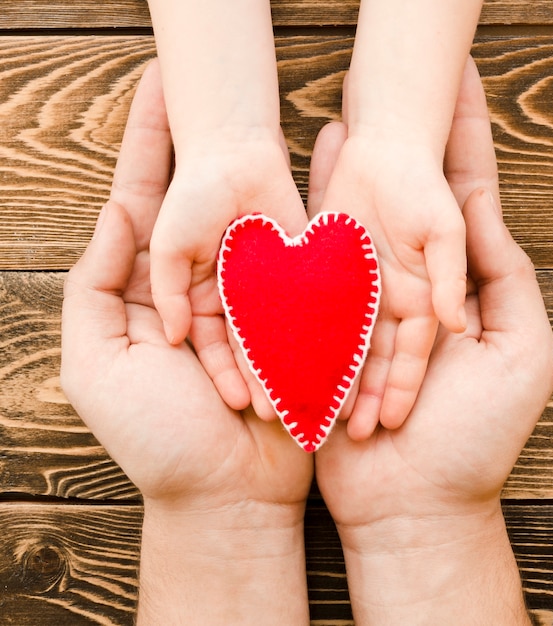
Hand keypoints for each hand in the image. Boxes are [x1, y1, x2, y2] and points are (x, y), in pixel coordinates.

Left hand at [61, 60, 312, 623]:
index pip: (146, 202)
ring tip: (263, 119)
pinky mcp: (289, 324)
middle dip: (206, 146)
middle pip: (201, 204)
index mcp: (150, 290)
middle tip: (216, 88)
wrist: (227, 494)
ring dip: (257, 177)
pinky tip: (308, 182)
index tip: (159, 89)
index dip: (151, 144)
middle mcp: (199, 287)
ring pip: (249, 228)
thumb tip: (117, 211)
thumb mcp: (99, 362)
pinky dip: (299, 230)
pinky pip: (292, 271)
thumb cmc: (154, 436)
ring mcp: (247, 302)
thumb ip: (100, 285)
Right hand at [310, 57, 552, 624]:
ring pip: (355, 233)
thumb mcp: (518, 350)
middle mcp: (409, 291)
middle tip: (376, 103)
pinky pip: (315, 279)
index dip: (461, 149)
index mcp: (458, 289)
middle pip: (403, 211)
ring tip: (334, 130)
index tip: (455, 99)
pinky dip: (309, 235)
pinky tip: (300, 191)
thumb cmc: (479, 434)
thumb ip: (502, 278)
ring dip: (346, 185)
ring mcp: (365, 312)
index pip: (464, 207)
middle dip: (392, 158)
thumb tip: (488, 207)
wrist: (413, 501)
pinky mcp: (326, 337)